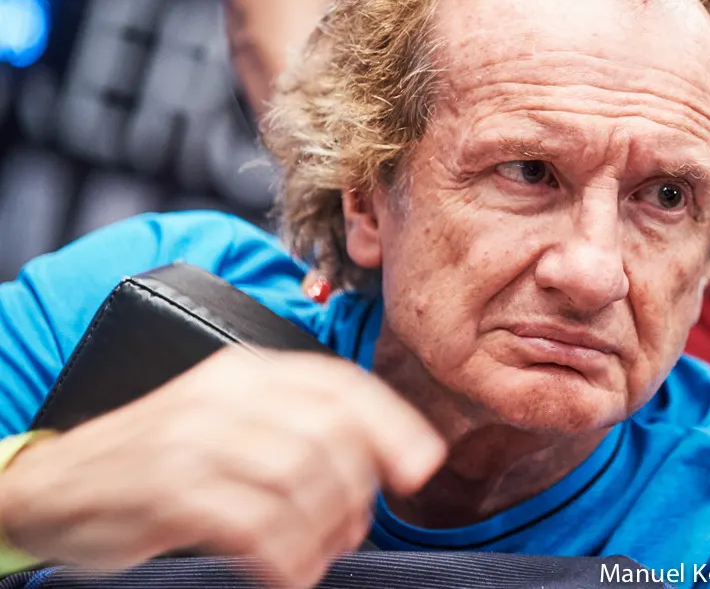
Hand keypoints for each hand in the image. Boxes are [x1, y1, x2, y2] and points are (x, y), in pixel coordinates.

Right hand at [0, 348, 445, 587]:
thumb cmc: (162, 458)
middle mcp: (226, 394)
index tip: (422, 469)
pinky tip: (284, 574)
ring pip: (301, 479)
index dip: (394, 427)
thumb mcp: (232, 422)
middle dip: (357, 492)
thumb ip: (299, 428)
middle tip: (351, 532)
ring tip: (314, 557)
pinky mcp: (170, 488)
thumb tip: (383, 466)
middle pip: (331, 436)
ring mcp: (196, 438)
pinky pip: (255, 523)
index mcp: (248, 369)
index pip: (342, 386)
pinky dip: (284, 556)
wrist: (58, 485)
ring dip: (323, 530)